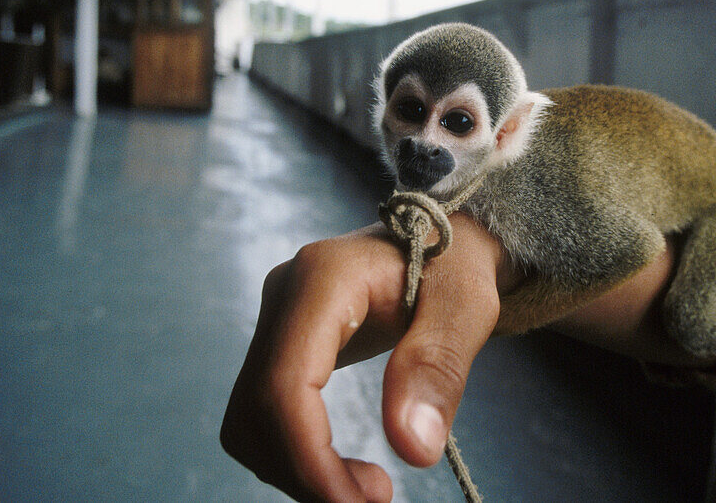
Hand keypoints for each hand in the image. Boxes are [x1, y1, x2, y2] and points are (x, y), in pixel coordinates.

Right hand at [219, 214, 507, 502]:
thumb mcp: (466, 308)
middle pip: (258, 410)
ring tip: (363, 487)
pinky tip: (339, 465)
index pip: (286, 385)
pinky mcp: (279, 343)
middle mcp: (283, 295)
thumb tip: (412, 450)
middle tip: (373, 499)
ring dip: (295, 469)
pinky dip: (293, 453)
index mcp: (323, 279)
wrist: (441, 238)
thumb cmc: (456, 265)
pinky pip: (262, 413)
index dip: (311, 459)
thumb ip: (438, 369)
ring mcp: (275, 319)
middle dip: (305, 473)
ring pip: (249, 419)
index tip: (365, 500)